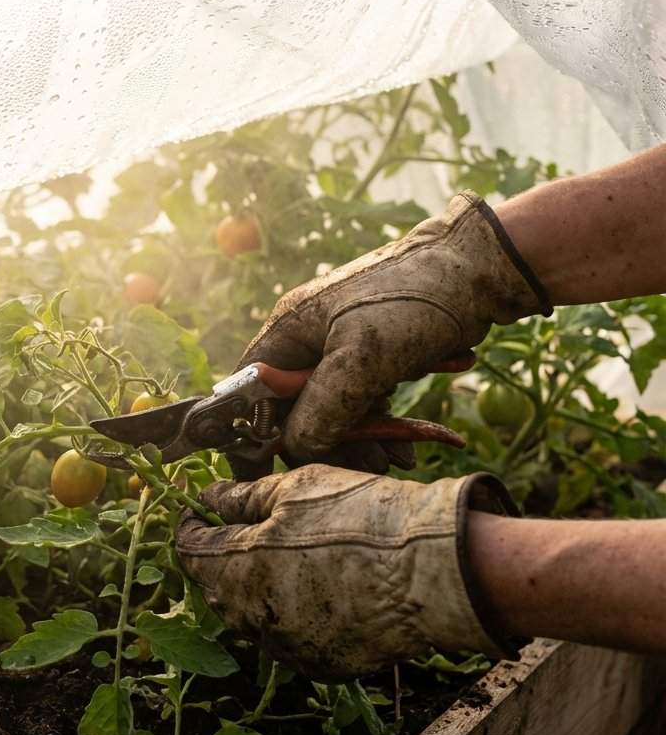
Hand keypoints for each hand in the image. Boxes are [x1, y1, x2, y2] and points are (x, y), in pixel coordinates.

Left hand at [175, 464, 522, 680]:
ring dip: (262, 583)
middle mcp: (251, 618)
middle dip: (227, 553)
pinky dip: (298, 610)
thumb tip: (208, 497)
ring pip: (255, 611)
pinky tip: (327, 580)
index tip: (205, 506)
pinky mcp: (322, 663)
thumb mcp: (294, 489)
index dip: (193, 522)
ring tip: (300, 549)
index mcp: (234, 570)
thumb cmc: (361, 518)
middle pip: (218, 584)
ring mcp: (287, 646)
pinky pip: (294, 634)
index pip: (188, 548)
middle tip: (257, 522)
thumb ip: (241, 496)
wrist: (433, 568)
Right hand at [231, 192, 549, 477]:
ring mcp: (342, 346)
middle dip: (329, 441)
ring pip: (335, 409)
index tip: (288, 461)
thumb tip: (295, 447)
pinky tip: (410, 442)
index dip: (262, 429)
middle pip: (296, 407)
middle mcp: (308, 337)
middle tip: (366, 465)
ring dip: (364, 439)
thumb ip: (321, 407)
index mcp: (288, 328)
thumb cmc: (415, 301)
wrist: (484, 269)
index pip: (251, 390)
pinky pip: (366, 400)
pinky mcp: (375, 355)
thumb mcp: (362, 358)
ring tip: (397, 460)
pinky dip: (386, 423)